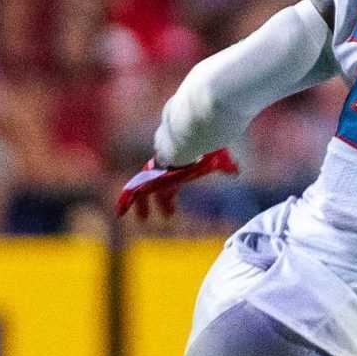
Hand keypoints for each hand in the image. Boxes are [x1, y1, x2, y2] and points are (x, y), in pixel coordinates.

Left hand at [115, 149, 238, 219]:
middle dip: (160, 201)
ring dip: (142, 205)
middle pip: (158, 186)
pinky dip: (126, 202)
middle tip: (166, 214)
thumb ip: (226, 165)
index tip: (172, 209)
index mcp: (178, 165)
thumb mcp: (217, 158)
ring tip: (143, 219)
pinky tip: (119, 212)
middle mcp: (165, 168)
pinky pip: (134, 191)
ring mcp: (156, 172)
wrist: (189, 136)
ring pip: (144, 190)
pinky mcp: (150, 176)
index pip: (172, 182)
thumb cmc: (205, 145)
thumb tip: (236, 171)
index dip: (171, 196)